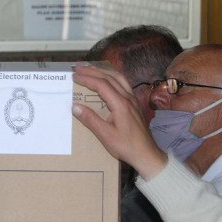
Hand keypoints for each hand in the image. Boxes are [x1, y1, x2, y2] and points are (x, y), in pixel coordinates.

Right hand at [72, 64, 166, 180]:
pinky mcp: (134, 104)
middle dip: (93, 70)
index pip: (101, 85)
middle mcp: (127, 98)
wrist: (147, 154)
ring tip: (91, 68)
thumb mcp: (105, 135)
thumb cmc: (126, 146)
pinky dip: (112, 77)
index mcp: (120, 104)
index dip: (87, 78)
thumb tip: (75, 106)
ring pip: (118, 78)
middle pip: (109, 77)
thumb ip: (90, 119)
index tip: (74, 76)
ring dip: (103, 71)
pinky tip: (107, 79)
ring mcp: (133, 100)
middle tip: (78, 67)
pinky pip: (123, 83)